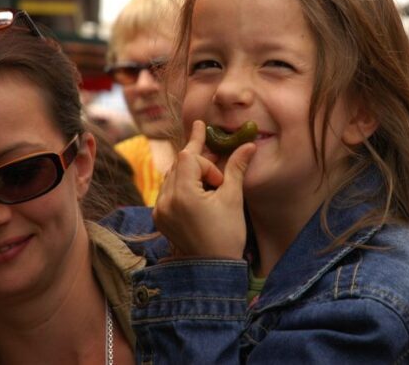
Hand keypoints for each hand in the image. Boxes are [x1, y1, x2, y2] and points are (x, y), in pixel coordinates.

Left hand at [153, 120, 255, 259]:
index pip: (188, 158)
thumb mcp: (233, 199)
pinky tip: (196, 188)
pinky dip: (181, 184)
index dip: (206, 162)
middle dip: (196, 158)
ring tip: (206, 173)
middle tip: (206, 139)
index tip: (220, 179)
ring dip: (188, 171)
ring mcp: (159, 210)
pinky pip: (168, 191)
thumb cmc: (227, 234)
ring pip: (172, 175)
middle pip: (178, 164)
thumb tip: (248, 144)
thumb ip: (236, 168)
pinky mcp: (159, 218)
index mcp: (182, 194)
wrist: (213, 270)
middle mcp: (165, 200)